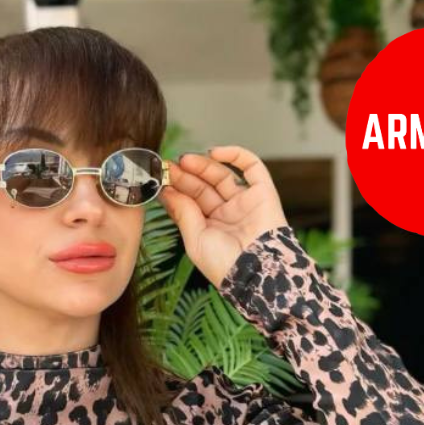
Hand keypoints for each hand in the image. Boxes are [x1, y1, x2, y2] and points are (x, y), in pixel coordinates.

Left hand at [159, 146, 288, 289]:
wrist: (256, 271)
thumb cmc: (225, 265)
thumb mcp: (195, 240)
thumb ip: (182, 213)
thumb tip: (166, 192)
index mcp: (210, 228)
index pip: (190, 202)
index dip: (176, 188)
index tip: (160, 178)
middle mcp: (227, 214)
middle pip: (204, 187)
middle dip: (186, 175)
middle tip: (169, 166)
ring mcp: (244, 202)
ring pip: (222, 175)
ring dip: (203, 165)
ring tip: (184, 160)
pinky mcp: (263, 192)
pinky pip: (252, 167)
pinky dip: (235, 155)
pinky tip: (214, 153)